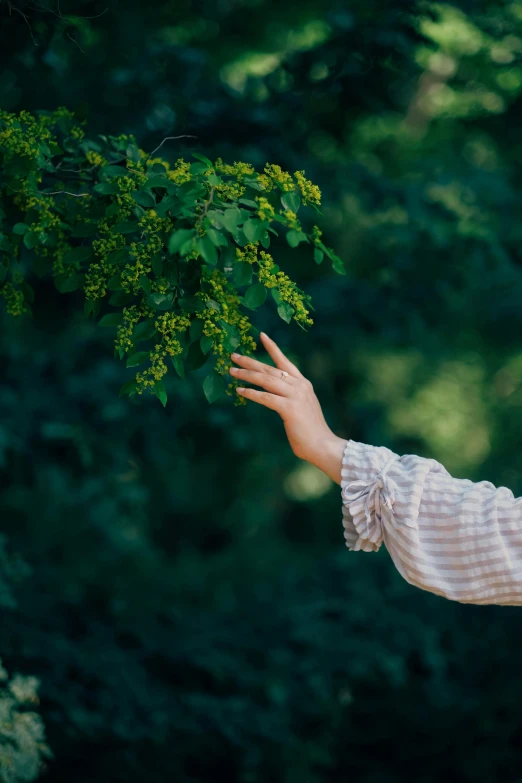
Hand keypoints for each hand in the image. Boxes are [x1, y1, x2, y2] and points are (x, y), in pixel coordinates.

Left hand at [229, 332, 345, 483]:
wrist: (322, 444)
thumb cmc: (310, 430)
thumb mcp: (301, 407)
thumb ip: (290, 396)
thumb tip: (273, 392)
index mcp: (303, 384)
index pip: (285, 361)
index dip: (272, 348)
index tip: (261, 335)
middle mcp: (299, 386)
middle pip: (270, 369)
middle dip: (250, 361)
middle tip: (234, 356)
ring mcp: (295, 396)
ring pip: (266, 380)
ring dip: (247, 375)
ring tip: (232, 371)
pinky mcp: (289, 408)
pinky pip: (265, 397)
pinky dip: (251, 393)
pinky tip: (240, 391)